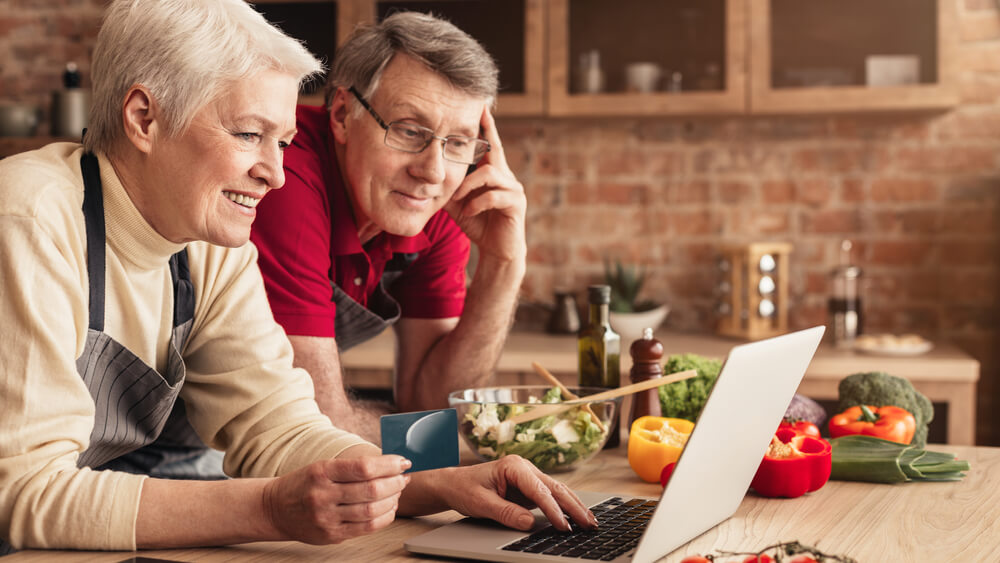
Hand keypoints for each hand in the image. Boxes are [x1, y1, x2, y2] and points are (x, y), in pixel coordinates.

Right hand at [262, 455, 410, 543]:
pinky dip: (384, 517)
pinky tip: (389, 508)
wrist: (274, 509)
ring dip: (392, 500)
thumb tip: (389, 464)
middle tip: (404, 477)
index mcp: (321, 472)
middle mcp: (323, 495)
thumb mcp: (322, 467)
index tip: (402, 461)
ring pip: (372, 511)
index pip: (364, 467)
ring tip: (398, 492)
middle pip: (371, 490)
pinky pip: (366, 528)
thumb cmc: (303, 484)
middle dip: (395, 483)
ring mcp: (327, 518)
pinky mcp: (332, 535)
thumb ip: (352, 467)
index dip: (389, 464)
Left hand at [423, 456, 597, 531]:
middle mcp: (525, 468)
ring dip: (574, 506)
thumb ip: (505, 513)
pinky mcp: (529, 487)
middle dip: (574, 507)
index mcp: (513, 466)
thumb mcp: (481, 504)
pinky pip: (551, 497)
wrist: (454, 484)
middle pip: (555, 488)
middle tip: (589, 524)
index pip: (538, 490)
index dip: (552, 510)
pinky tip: (577, 517)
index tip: (562, 526)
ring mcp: (529, 476)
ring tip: (591, 522)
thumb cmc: (465, 489)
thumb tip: (529, 523)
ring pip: (557, 491)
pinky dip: (565, 507)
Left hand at [444, 105, 526, 264]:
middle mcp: (506, 176)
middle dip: (485, 133)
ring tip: (459, 200)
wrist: (496, 251)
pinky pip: (493, 195)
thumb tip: (427, 174)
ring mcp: (514, 189)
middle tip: (475, 116)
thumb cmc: (478, 223)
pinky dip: (476, 203)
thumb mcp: (457, 202)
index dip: (486, 125)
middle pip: (494, 149)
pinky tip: (468, 212)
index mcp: (493, 172)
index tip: (481, 105)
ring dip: (468, 185)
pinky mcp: (516, 203)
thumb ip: (448, 186)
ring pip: (489, 173)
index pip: (490, 144)